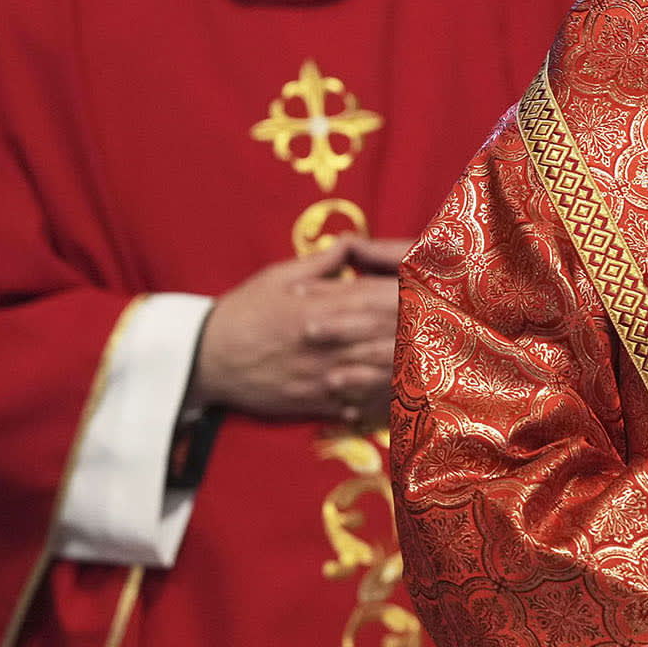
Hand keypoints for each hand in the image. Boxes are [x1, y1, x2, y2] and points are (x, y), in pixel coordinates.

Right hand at [190, 236, 413, 424]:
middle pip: (382, 334)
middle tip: (446, 327)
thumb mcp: (278, 277)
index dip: (406, 295)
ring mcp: (320, 374)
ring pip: (375, 371)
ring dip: (404, 365)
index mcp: (319, 306)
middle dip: (415, 330)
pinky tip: (398, 396)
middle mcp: (325, 341)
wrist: (201, 358)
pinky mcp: (311, 400)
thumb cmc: (241, 312)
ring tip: (432, 361)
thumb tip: (351, 243)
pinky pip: (354, 402)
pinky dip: (377, 399)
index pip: (375, 297)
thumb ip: (322, 263)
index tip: (430, 292)